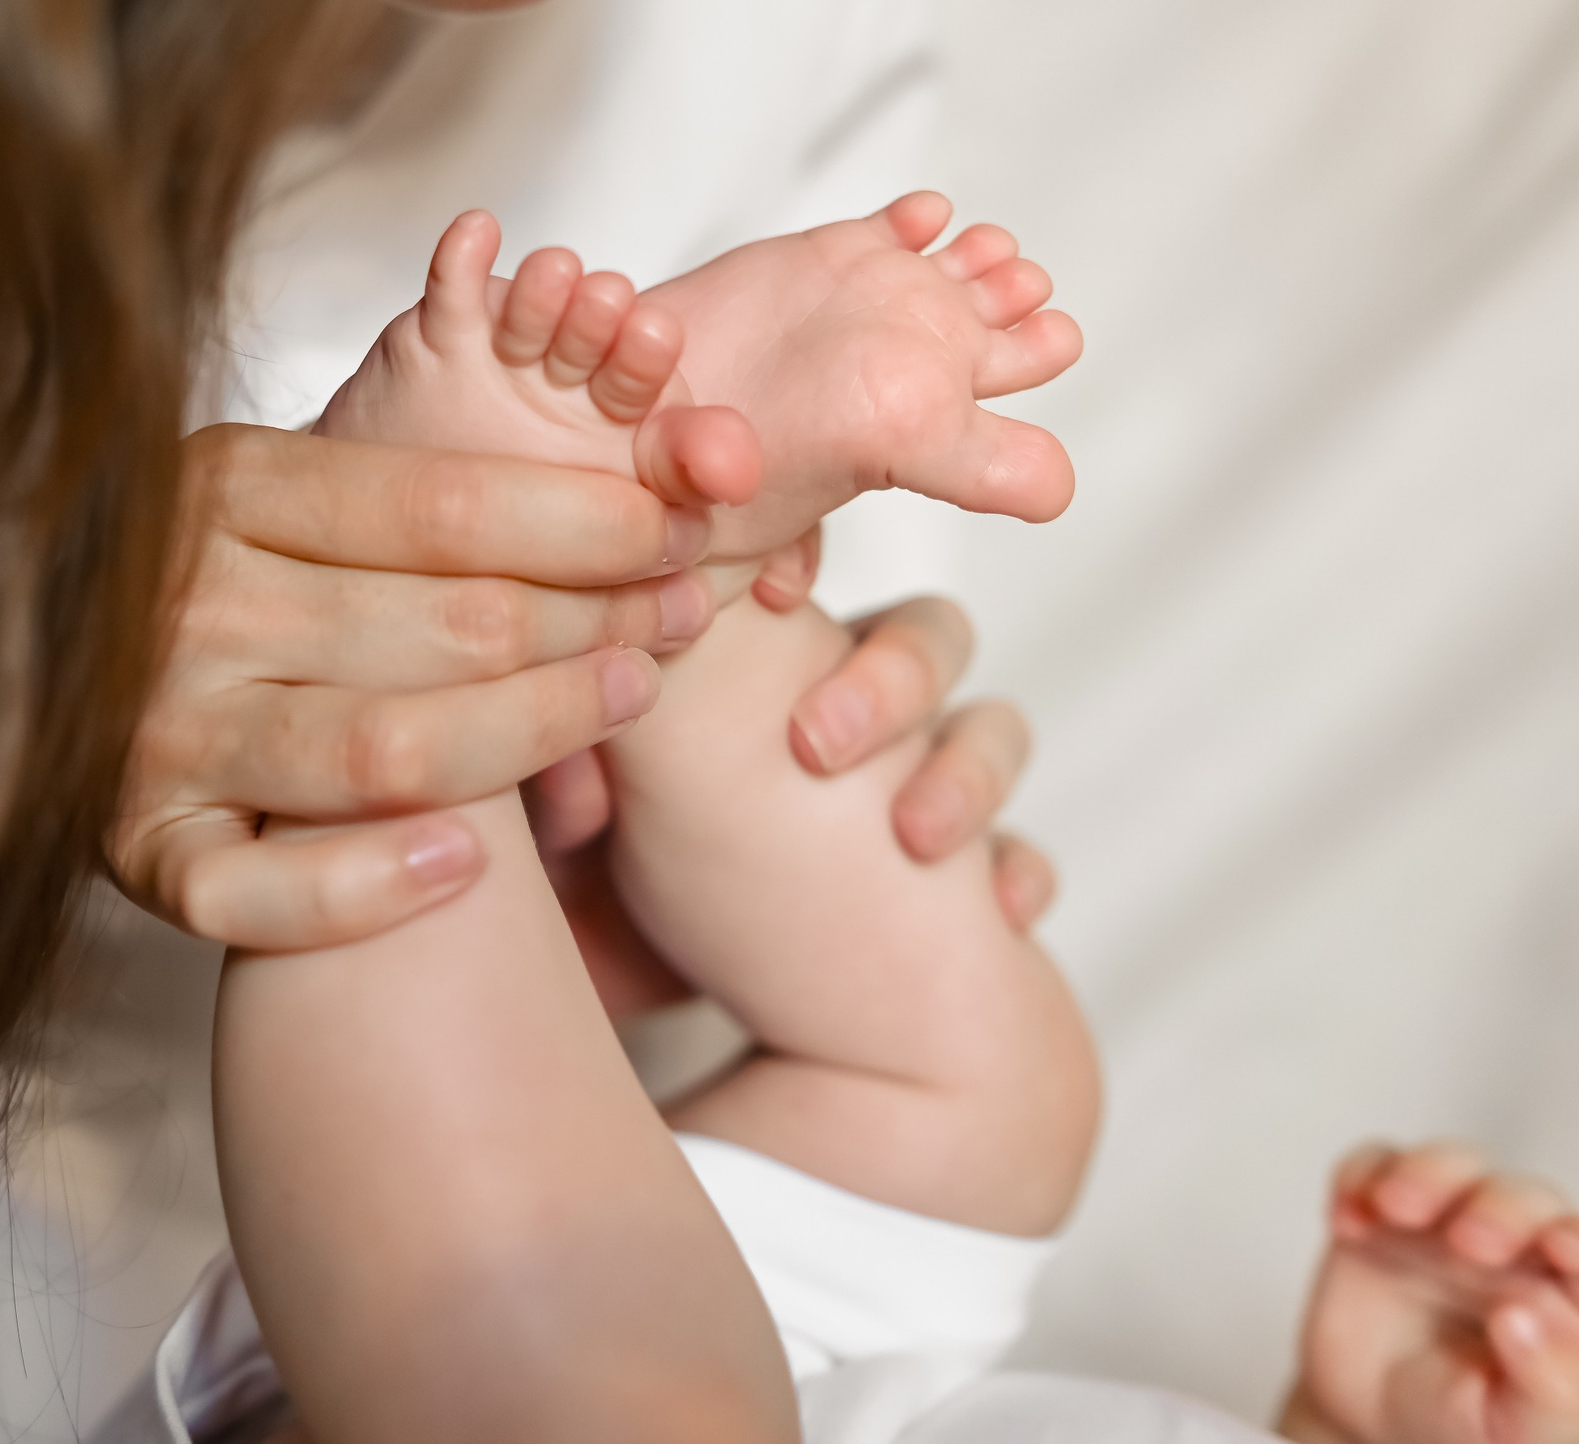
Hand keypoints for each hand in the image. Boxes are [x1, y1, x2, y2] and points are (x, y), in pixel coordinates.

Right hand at [113, 424, 718, 950]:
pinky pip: (261, 894)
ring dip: (540, 729)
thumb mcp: (290, 496)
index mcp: (224, 488)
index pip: (444, 508)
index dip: (589, 524)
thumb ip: (420, 493)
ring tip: (628, 694)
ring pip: (388, 751)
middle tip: (682, 612)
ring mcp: (160, 731)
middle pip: (445, 623)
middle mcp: (188, 604)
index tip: (682, 528)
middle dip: (596, 618)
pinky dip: (367, 887)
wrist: (44, 673)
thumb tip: (657, 467)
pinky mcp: (138, 847)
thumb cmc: (222, 582)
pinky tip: (465, 865)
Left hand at [528, 563, 1054, 1015]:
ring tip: (917, 837)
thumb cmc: (597, 894)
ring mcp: (906, 788)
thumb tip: (558, 709)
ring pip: (990, 727)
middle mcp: (839, 706)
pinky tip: (998, 909)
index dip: (804, 564)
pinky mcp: (954, 887)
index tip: (772, 596)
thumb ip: (573, 736)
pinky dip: (1019, 872)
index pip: (809, 566)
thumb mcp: (572, 803)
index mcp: (751, 657)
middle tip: (814, 744)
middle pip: (923, 629)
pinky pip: (1021, 856)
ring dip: (967, 769)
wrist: (652, 1014)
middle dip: (889, 675)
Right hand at [639, 193, 1081, 563]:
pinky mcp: (831, 256)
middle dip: (1017, 290)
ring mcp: (879, 300)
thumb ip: (986, 468)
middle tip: (1018, 279)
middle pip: (1000, 314)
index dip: (1044, 344)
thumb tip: (1062, 491)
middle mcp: (917, 357)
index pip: (1017, 371)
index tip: (1051, 328)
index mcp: (938, 413)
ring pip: (958, 264)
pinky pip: (897, 227)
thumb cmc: (764, 465)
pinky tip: (926, 219)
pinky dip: (920, 217)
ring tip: (983, 250)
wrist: (661, 421)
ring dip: (979, 251)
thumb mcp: (904, 458)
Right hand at [1284, 1144, 1578, 1443]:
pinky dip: (1360, 1177)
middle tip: (1471, 1244)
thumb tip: (1523, 1321)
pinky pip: (1373, 1165)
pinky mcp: (1379, 1212)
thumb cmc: (1461, 1423)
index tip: (1565, 1246)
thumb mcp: (1513, 1429)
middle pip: (1527, 1198)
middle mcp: (1516, 1252)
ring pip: (1456, 1165)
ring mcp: (1445, 1223)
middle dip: (1503, 1209)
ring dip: (1430, 1174)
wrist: (1369, 1419)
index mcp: (1569, 1302)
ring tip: (1398, 1209)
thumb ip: (1543, 1387)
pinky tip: (1350, 1221)